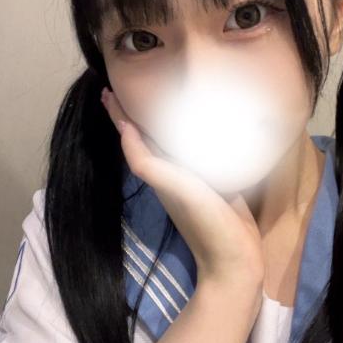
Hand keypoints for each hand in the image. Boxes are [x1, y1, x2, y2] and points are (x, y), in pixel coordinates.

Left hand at [101, 87, 264, 288]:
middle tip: (137, 83)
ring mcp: (196, 177)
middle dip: (140, 112)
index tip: (107, 88)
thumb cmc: (204, 222)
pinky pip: (203, 152)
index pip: (132, 136)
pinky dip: (198, 135)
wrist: (235, 259)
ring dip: (167, 121)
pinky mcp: (218, 182)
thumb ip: (148, 162)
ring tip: (168, 96)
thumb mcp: (173, 189)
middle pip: (151, 135)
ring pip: (176, 141)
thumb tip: (126, 127)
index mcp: (160, 170)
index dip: (118, 114)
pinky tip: (208, 125)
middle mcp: (173, 171)